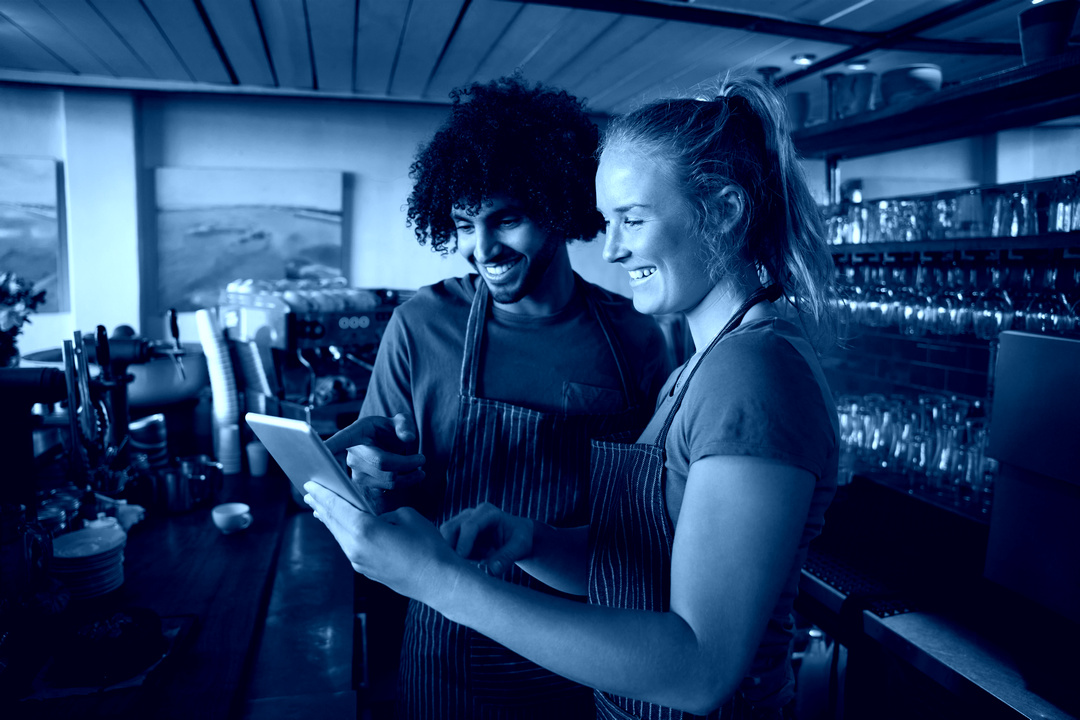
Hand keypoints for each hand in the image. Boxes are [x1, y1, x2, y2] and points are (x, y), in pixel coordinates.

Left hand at [304, 481, 465, 606]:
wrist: (438, 581)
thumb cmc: (428, 547)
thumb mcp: (407, 516)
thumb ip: (384, 514)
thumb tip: (376, 520)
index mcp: (364, 530)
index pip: (337, 507)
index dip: (323, 493)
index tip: (311, 483)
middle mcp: (356, 548)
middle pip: (333, 522)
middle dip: (321, 506)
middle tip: (309, 492)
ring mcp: (360, 562)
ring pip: (340, 536)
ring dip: (330, 520)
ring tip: (320, 509)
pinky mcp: (367, 570)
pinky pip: (349, 546)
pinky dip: (342, 533)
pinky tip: (342, 529)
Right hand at [325, 413, 424, 489]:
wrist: (388, 446)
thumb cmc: (390, 431)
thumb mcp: (398, 421)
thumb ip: (404, 424)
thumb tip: (408, 437)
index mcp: (355, 434)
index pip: (341, 440)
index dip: (329, 446)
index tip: (319, 450)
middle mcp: (351, 455)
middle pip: (382, 463)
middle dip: (407, 463)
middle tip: (422, 459)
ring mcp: (355, 473)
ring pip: (387, 479)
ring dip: (409, 475)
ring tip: (420, 468)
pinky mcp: (364, 488)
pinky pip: (387, 489)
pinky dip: (405, 483)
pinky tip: (415, 476)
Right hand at [441, 502, 533, 576]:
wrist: (516, 537)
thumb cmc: (520, 539)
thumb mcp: (520, 547)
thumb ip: (507, 557)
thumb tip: (492, 570)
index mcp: (487, 512)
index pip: (470, 526)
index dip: (464, 542)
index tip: (462, 559)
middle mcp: (471, 514)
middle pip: (449, 528)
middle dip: (450, 547)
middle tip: (457, 567)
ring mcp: (461, 523)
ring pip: (444, 536)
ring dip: (450, 552)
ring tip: (467, 565)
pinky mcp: (456, 534)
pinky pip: (446, 545)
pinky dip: (451, 556)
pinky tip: (466, 564)